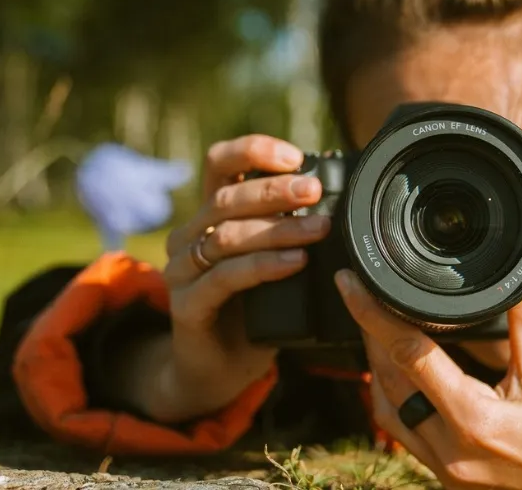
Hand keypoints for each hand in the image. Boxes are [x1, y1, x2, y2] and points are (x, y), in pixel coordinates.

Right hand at [152, 134, 329, 421]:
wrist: (218, 369)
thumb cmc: (253, 309)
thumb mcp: (274, 261)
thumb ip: (292, 231)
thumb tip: (340, 202)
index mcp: (208, 215)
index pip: (220, 164)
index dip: (253, 151)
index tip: (295, 156)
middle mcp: (188, 237)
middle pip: (225, 198)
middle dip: (274, 190)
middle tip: (315, 190)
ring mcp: (181, 271)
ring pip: (227, 236)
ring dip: (278, 229)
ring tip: (318, 230)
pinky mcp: (186, 306)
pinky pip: (224, 278)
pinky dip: (263, 266)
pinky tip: (294, 263)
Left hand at [335, 269, 521, 488]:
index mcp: (474, 420)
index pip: (407, 354)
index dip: (372, 314)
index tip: (350, 283)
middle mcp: (451, 451)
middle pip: (388, 382)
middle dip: (371, 338)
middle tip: (364, 296)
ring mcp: (448, 472)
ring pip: (390, 413)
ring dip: (380, 372)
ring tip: (379, 332)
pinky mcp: (452, 481)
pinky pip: (407, 436)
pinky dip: (399, 401)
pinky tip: (406, 379)